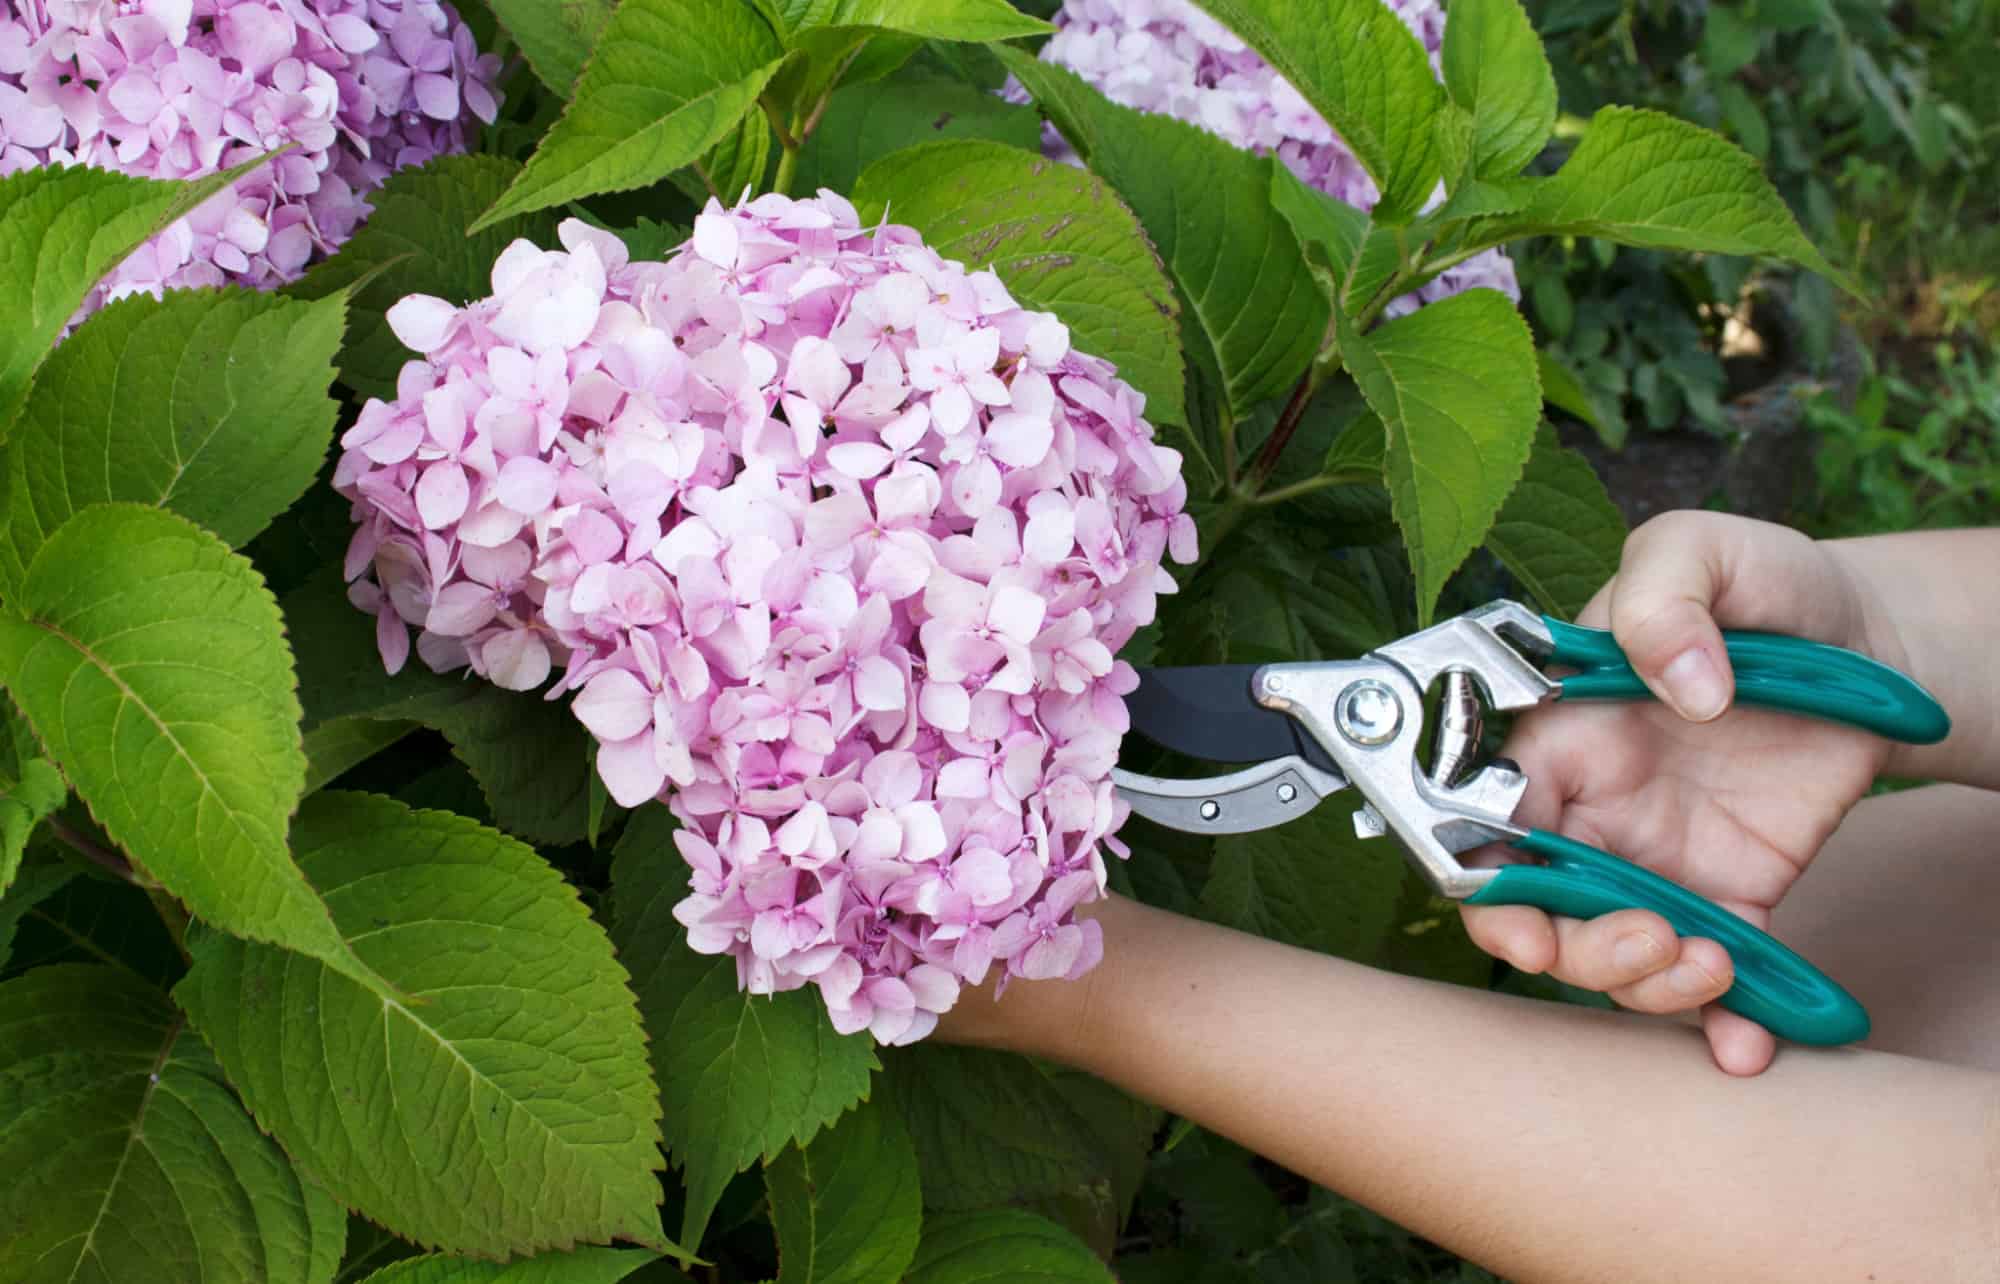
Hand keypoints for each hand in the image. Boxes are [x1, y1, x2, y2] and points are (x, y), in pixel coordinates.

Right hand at [1461, 511, 1905, 1074]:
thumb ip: (1666, 595)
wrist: (1872, 637)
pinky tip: (1745, 1042)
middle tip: (1644, 941)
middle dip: (1568, 946)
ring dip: (1642, 985)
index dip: (1484, 875)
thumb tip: (1679, 682)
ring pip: (1606, 953)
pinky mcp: (1730, 895)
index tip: (1522, 913)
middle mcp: (1591, 806)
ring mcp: (1655, 858)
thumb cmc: (1766, 585)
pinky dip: (1720, 1023)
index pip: (1482, 814)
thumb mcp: (1705, 549)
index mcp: (1560, 731)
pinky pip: (1710, 976)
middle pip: (1531, 906)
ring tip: (1711, 965)